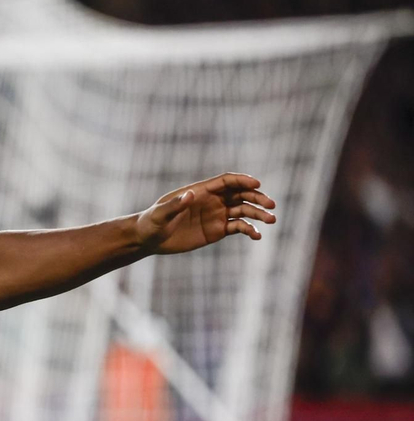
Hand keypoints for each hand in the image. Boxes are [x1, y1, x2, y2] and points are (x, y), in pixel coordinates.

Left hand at [133, 172, 276, 254]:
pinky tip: (257, 236)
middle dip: (257, 197)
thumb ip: (175, 205)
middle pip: (241, 194)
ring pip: (243, 210)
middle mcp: (212, 201)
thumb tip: (190, 195)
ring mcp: (217, 215)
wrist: (149, 239)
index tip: (256, 183)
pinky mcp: (218, 230)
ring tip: (271, 220)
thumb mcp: (160, 214)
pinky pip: (238, 227)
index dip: (242, 180)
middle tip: (270, 205)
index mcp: (200, 191)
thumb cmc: (151, 223)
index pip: (227, 181)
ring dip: (258, 214)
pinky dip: (250, 230)